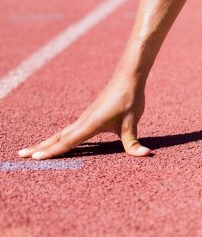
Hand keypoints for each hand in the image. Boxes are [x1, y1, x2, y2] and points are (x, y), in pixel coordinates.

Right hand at [18, 79, 150, 159]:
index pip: (67, 142)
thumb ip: (134, 143)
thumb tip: (146, 154)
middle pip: (57, 137)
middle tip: (20, 155)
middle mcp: (83, 121)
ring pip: (62, 133)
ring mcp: (85, 118)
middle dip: (40, 148)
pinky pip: (71, 130)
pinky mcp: (90, 115)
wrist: (128, 78)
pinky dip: (60, 137)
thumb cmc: (129, 99)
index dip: (52, 151)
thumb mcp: (132, 124)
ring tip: (32, 150)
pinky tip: (59, 141)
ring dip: (47, 142)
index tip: (35, 158)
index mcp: (90, 124)